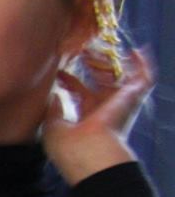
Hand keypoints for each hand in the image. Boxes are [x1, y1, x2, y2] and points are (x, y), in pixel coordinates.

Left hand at [43, 47, 156, 184]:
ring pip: (118, 76)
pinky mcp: (132, 97)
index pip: (79, 94)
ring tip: (98, 45)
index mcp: (86, 117)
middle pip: (99, 82)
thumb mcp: (53, 127)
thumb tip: (53, 93)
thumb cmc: (69, 147)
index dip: (69, 80)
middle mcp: (104, 109)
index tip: (58, 71)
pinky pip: (143, 78)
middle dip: (90, 66)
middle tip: (80, 50)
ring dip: (110, 61)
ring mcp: (119, 103)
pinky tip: (137, 50)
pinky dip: (142, 65)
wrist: (92, 152)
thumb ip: (53, 109)